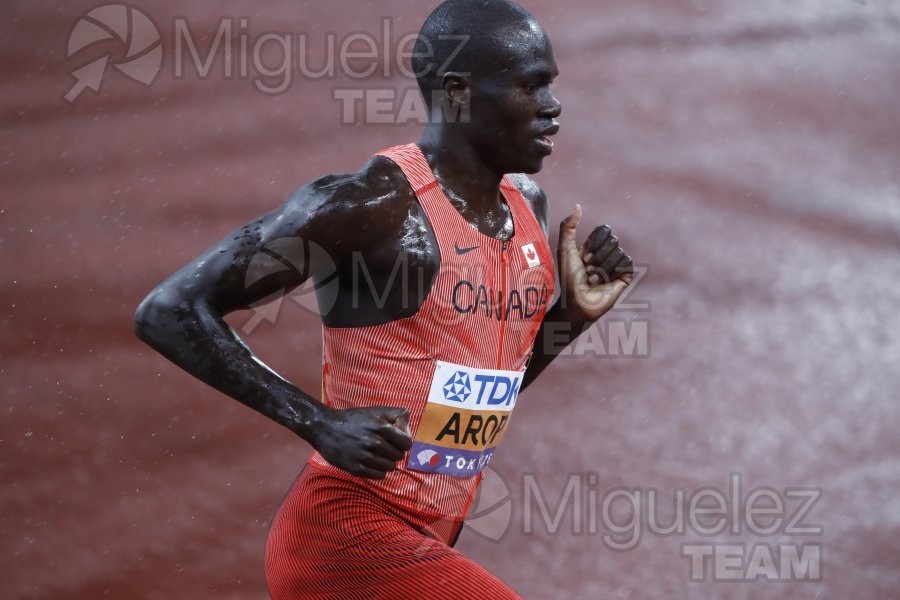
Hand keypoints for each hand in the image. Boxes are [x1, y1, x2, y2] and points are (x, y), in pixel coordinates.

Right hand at [309, 406, 412, 478]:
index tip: (395, 441)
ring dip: (386, 462)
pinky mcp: (356, 469)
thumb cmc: (353, 419)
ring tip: (376, 455)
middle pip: (399, 456)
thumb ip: (396, 416)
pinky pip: (379, 476)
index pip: (407, 443)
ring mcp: (365, 457)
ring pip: (390, 467)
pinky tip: (371, 462)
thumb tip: (408, 428)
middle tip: (383, 448)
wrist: (325, 428)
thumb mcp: (375, 411)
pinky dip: (378, 471)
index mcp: (381, 427)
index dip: (402, 443)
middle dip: (394, 452)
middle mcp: (374, 443)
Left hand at [558, 204, 633, 323]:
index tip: (583, 256)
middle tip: (587, 269)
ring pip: (618, 251)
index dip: (594, 241)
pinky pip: (626, 262)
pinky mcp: (625, 276)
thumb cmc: (568, 279)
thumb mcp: (565, 249)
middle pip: (612, 239)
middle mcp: (606, 253)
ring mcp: (616, 265)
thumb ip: (568, 226)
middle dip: (597, 255)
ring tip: (594, 278)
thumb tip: (578, 205)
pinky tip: (606, 282)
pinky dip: (614, 271)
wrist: (577, 302)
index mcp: (593, 246)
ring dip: (602, 266)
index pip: (604, 230)